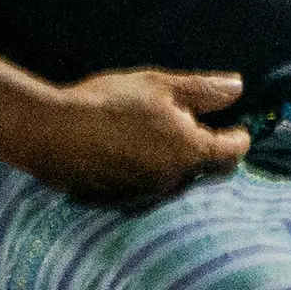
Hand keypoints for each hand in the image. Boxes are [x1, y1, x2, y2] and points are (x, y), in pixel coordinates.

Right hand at [11, 68, 249, 203]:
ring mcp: (145, 197)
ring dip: (175, 162)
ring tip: (157, 136)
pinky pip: (147, 189)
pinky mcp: (119, 203)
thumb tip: (238, 89)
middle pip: (205, 170)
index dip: (239, 136)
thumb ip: (205, 91)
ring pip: (176, 181)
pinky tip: (130, 153)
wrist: (51, 133)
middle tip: (194, 125)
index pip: (233, 153)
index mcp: (190, 154)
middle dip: (206, 149)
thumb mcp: (162, 86)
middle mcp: (173, 183)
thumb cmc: (110, 103)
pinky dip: (148, 173)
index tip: (236, 126)